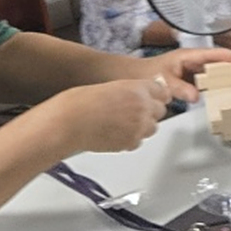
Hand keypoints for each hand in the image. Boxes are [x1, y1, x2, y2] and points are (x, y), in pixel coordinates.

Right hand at [51, 78, 168, 154]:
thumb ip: (129, 92)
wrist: (68, 122)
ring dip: (142, 127)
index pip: (162, 92)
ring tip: (121, 125)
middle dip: (150, 112)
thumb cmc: (79, 103)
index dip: (155, 96)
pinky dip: (130, 140)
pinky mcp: (131, 142)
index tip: (153, 99)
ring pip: (152, 128)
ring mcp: (138, 126)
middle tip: (132, 114)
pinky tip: (114, 134)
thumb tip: (136, 97)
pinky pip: (138, 142)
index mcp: (137, 88)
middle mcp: (142, 106)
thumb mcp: (110, 87)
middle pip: (160, 110)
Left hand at [148, 47, 230, 100]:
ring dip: (222, 75)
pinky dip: (213, 84)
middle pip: (215, 62)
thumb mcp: (163, 81)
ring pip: (211, 71)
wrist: (136, 76)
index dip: (225, 55)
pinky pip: (206, 80)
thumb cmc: (148, 73)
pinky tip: (221, 91)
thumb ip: (179, 88)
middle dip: (229, 65)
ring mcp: (192, 69)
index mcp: (187, 56)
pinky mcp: (191, 79)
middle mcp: (192, 61)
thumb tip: (196, 96)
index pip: (210, 54)